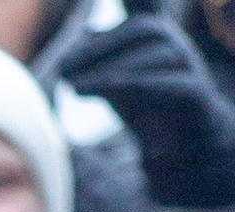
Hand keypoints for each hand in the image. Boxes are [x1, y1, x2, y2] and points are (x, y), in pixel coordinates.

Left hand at [64, 0, 234, 210]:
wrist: (189, 148)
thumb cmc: (151, 109)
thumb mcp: (120, 82)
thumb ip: (102, 62)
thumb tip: (87, 33)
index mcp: (156, 37)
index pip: (145, 1)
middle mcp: (175, 45)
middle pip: (144, 28)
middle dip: (100, 47)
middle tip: (63, 70)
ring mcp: (189, 67)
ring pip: (156, 56)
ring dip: (112, 71)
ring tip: (77, 90)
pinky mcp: (197, 96)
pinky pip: (176, 84)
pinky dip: (145, 86)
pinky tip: (115, 91)